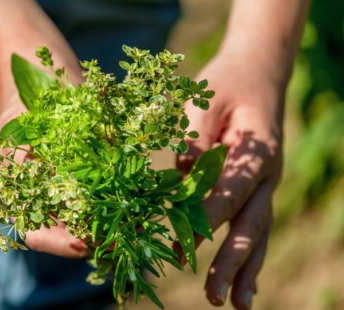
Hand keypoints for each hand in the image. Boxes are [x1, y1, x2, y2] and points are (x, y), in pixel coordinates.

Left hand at [175, 52, 283, 309]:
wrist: (259, 71)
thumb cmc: (229, 82)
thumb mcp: (207, 99)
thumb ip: (195, 139)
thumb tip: (181, 180)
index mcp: (255, 151)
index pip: (227, 194)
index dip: (204, 221)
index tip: (182, 246)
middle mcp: (267, 173)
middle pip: (249, 224)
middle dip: (231, 262)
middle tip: (214, 296)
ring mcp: (266, 182)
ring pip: (258, 231)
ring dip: (246, 269)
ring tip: (237, 304)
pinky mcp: (257, 186)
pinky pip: (254, 223)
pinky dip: (249, 252)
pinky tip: (243, 279)